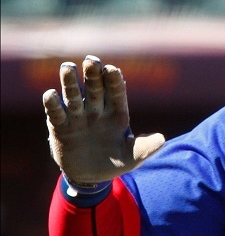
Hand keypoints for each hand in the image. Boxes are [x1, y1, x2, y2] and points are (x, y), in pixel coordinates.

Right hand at [42, 56, 165, 186]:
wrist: (92, 176)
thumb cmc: (117, 161)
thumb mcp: (134, 156)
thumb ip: (146, 147)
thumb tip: (162, 140)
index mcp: (117, 113)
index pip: (116, 93)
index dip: (114, 82)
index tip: (112, 70)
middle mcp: (97, 110)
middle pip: (95, 89)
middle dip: (93, 75)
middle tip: (91, 60)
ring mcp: (78, 117)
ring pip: (74, 96)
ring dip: (70, 82)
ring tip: (67, 67)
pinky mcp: (61, 127)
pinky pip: (57, 113)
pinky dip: (53, 104)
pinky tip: (51, 94)